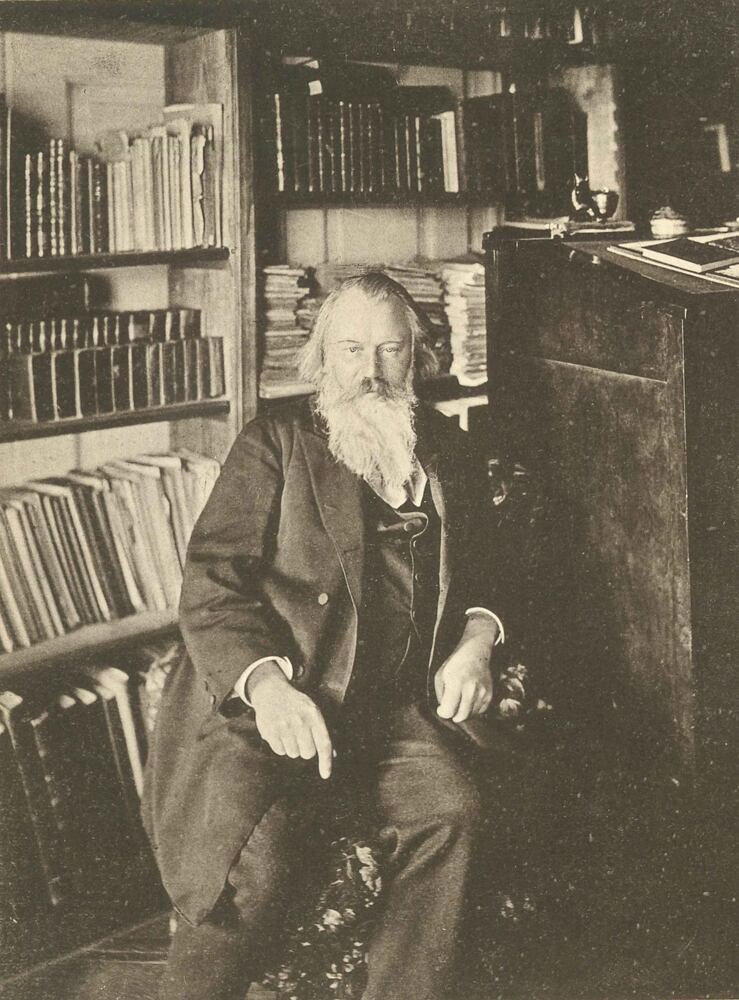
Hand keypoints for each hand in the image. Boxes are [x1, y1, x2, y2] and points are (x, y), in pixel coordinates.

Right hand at [247, 663, 333, 778]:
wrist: (272, 691)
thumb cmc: (296, 704)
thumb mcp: (312, 711)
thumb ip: (323, 732)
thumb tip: (334, 755)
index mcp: (314, 714)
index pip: (324, 743)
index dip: (326, 761)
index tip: (325, 775)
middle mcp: (300, 720)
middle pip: (308, 753)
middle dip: (306, 749)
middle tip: (301, 737)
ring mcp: (284, 726)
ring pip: (294, 754)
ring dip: (292, 747)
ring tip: (288, 731)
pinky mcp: (270, 731)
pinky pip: (280, 751)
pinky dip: (281, 746)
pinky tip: (279, 732)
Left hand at [434, 617, 495, 723]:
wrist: (475, 652)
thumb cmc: (455, 663)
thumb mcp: (440, 675)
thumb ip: (440, 695)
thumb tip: (445, 711)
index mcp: (456, 682)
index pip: (449, 710)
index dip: (442, 712)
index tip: (441, 708)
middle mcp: (471, 689)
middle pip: (461, 716)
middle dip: (453, 715)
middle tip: (450, 708)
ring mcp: (482, 692)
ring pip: (471, 715)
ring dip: (462, 713)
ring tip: (459, 702)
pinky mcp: (489, 695)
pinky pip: (480, 712)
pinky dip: (472, 710)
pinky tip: (468, 701)